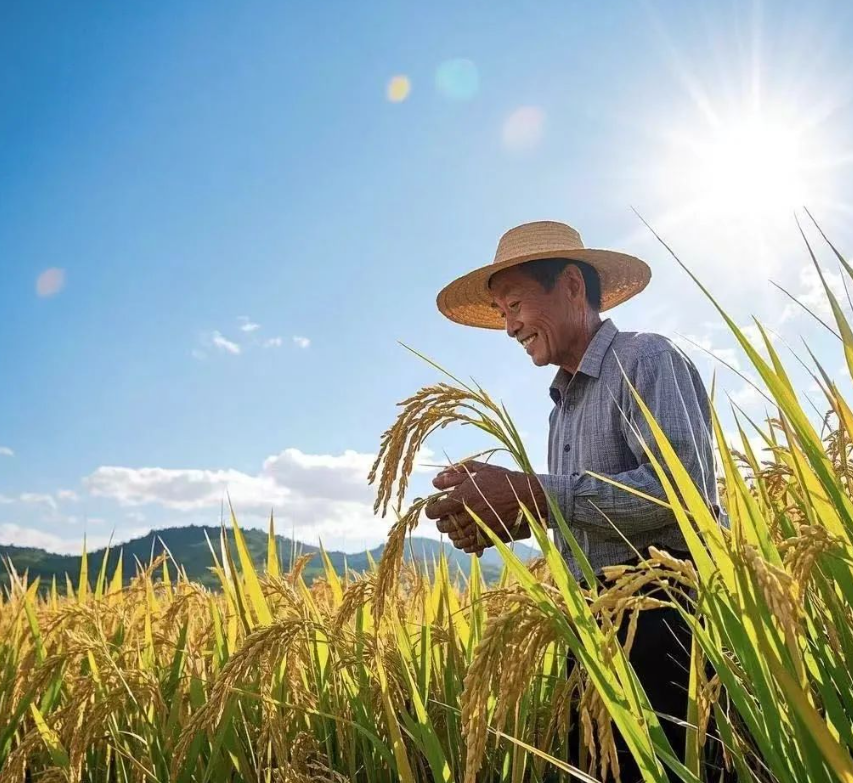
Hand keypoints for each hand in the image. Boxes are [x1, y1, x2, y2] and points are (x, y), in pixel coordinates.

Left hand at [424, 461, 544, 553]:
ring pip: (455, 538)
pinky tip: (466, 536)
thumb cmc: (503, 480)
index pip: (435, 511)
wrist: (527, 496)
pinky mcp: (489, 537)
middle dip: (441, 522)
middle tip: (446, 516)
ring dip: (452, 533)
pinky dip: (464, 543)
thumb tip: (435, 481)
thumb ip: (455, 474)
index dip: (431, 510)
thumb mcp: (480, 470)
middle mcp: (468, 515)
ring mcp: (479, 528)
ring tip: (456, 525)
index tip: (434, 507)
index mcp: (463, 497)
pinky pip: (469, 547)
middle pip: (443, 526)